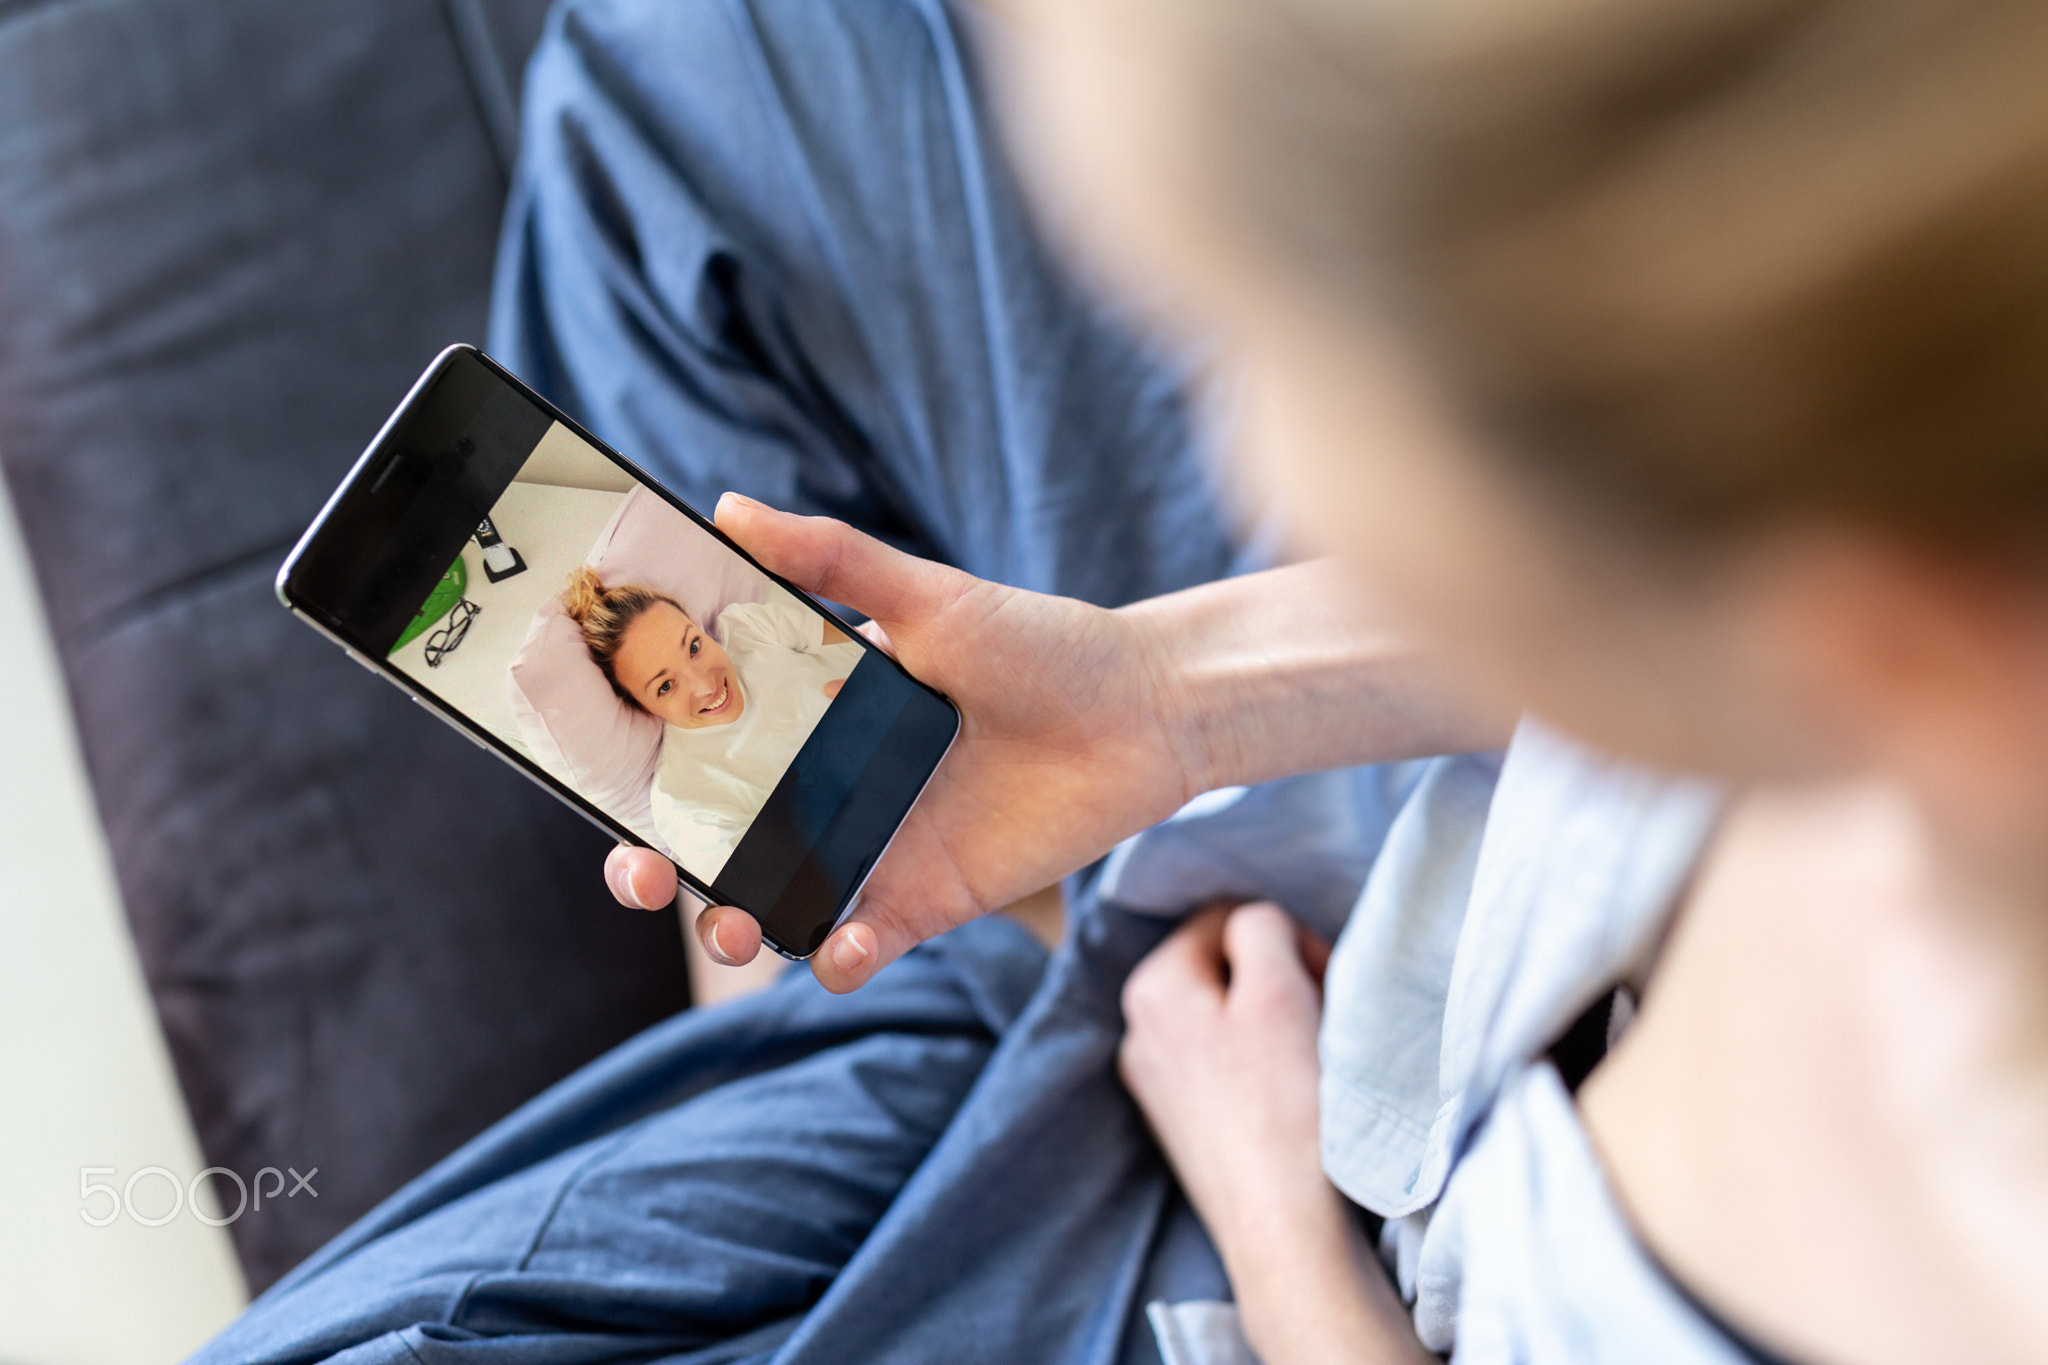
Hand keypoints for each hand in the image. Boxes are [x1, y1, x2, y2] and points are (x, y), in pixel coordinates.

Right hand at [606, 493, 1199, 990]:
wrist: (1145, 707)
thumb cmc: (1040, 644)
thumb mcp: (928, 596)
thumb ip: (829, 558)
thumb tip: (728, 507)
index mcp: (809, 716)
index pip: (700, 750)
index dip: (642, 773)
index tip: (600, 780)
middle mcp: (826, 788)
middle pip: (716, 841)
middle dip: (661, 869)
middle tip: (642, 872)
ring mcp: (873, 847)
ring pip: (775, 903)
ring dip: (737, 925)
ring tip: (736, 925)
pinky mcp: (927, 898)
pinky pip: (862, 945)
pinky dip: (838, 958)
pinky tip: (840, 945)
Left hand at [1119, 903, 1432, 1364]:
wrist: (1282, 1225)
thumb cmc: (1285, 1103)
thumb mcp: (1278, 987)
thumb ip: (1260, 927)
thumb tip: (1253, 925)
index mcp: (1151, 987)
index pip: (1225, 920)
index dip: (1285, 939)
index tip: (1323, 978)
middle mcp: (1136, 1032)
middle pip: (1219, 969)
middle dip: (1272, 980)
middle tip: (1319, 1016)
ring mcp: (1154, 1083)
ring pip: (1221, 1017)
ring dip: (1267, 1023)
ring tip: (1304, 1059)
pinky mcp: (1180, 1124)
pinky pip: (1219, 1066)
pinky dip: (1255, 1066)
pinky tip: (1286, 1096)